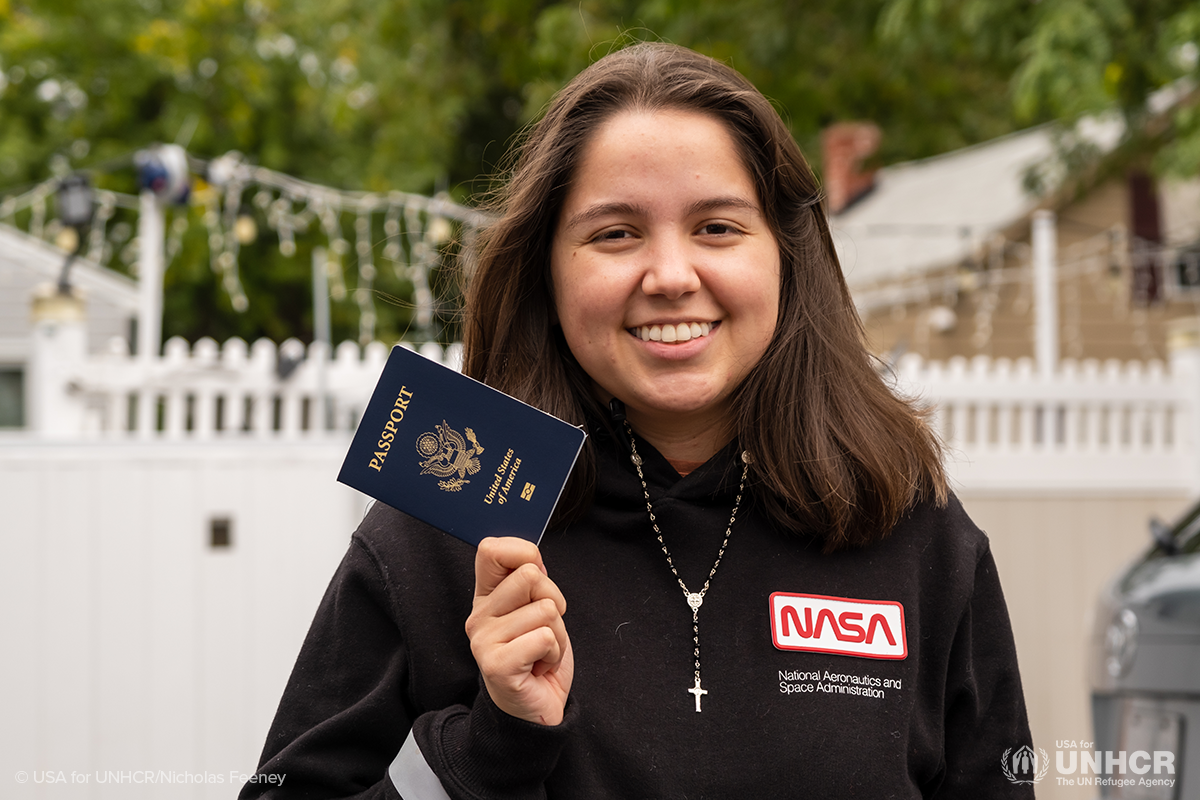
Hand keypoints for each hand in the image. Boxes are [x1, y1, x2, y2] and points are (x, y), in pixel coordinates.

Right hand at [465, 537, 573, 725]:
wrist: (535, 708)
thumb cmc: (538, 656)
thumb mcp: (536, 609)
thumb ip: (532, 581)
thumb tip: (534, 559)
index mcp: (486, 597)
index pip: (491, 549)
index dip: (524, 552)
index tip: (536, 578)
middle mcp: (478, 616)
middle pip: (530, 575)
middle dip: (553, 601)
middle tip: (543, 629)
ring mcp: (484, 641)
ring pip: (545, 608)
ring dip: (556, 633)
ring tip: (540, 651)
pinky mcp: (497, 665)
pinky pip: (545, 637)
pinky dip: (554, 652)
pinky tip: (539, 666)